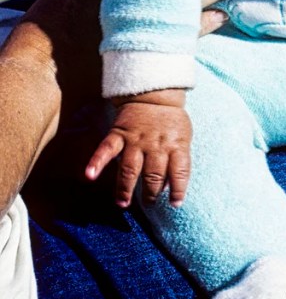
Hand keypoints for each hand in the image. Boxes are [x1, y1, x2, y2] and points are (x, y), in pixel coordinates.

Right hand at [85, 89, 190, 207]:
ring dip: (125, 188)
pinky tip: (89, 175)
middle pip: (154, 174)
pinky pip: (107, 149)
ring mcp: (136, 139)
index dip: (178, 190)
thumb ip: (178, 161)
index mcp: (175, 144)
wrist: (154, 94)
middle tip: (148, 204)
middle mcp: (156, 144)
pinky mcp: (119, 133)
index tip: (175, 204)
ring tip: (123, 203)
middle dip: (150, 193)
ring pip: (130, 168)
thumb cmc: (171, 121)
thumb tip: (170, 188)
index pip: (180, 171)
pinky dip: (97, 162)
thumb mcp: (183, 138)